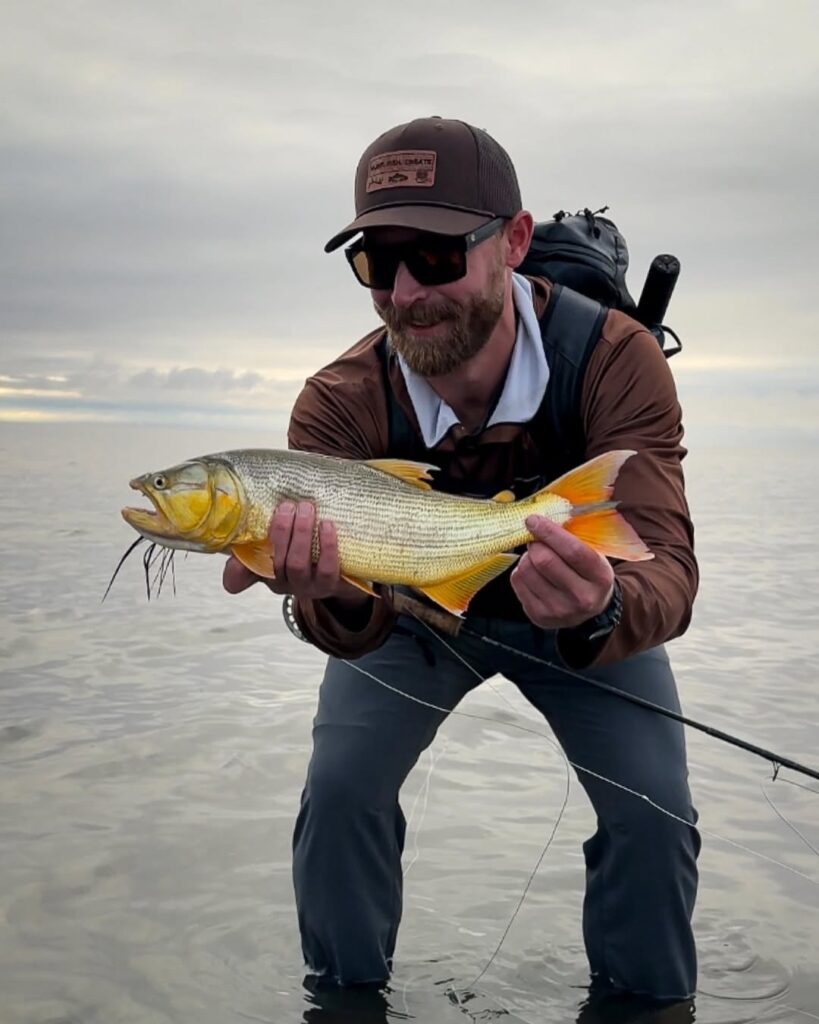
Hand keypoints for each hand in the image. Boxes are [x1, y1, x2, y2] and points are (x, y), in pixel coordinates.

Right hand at [222, 500, 366, 605]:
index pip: (241, 576)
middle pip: (275, 562)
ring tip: (307, 509)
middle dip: (280, 531)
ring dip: (301, 534)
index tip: (235, 552)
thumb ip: (261, 537)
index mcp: (265, 573)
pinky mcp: (329, 586)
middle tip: (288, 506)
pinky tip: (327, 525)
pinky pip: (327, 568)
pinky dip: (326, 545)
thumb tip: (241, 532)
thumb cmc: (306, 550)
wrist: (341, 570)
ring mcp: (306, 587)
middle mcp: (283, 584)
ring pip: (298, 564)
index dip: (235, 570)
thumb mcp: (280, 543)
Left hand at [510, 515, 614, 629]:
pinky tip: (533, 572)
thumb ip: (573, 537)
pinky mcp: (539, 616)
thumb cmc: (588, 573)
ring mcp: (559, 610)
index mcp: (599, 577)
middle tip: (537, 540)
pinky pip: (518, 582)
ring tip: (537, 557)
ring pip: (527, 570)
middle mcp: (581, 598)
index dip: (549, 532)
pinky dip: (521, 570)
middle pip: (545, 560)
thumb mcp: (594, 554)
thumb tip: (542, 518)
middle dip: (536, 543)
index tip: (533, 520)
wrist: (590, 610)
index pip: (572, 550)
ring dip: (527, 557)